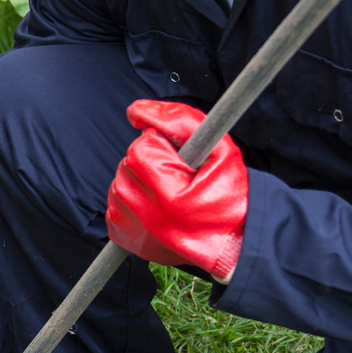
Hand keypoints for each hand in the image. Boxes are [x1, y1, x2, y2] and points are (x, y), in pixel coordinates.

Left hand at [106, 100, 247, 281]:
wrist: (237, 239)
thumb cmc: (231, 194)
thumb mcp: (220, 148)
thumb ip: (179, 120)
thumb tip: (136, 110)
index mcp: (170, 198)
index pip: (140, 149)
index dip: (162, 146)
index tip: (181, 160)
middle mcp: (149, 219)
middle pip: (126, 166)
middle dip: (149, 162)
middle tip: (177, 176)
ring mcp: (136, 233)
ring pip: (118, 184)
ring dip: (139, 180)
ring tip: (168, 191)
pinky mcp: (129, 242)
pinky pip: (114, 207)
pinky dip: (131, 201)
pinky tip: (156, 205)